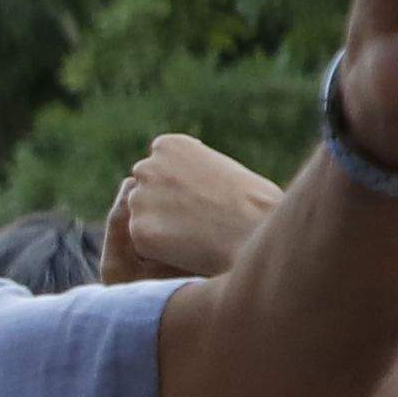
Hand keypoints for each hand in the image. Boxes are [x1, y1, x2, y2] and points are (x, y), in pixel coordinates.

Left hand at [107, 129, 288, 282]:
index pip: (159, 165)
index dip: (178, 185)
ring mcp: (139, 200)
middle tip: (195, 221)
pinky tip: (190, 250)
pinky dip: (163, 250)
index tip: (200, 198)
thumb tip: (187, 180)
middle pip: (145, 190)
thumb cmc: (257, 202)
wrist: (259, 233)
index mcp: (169, 146)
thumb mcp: (224, 168)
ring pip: (142, 217)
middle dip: (163, 204)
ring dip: (162, 227)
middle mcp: (147, 168)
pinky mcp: (139, 230)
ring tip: (198, 236)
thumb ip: (196, 170)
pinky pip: (144, 244)